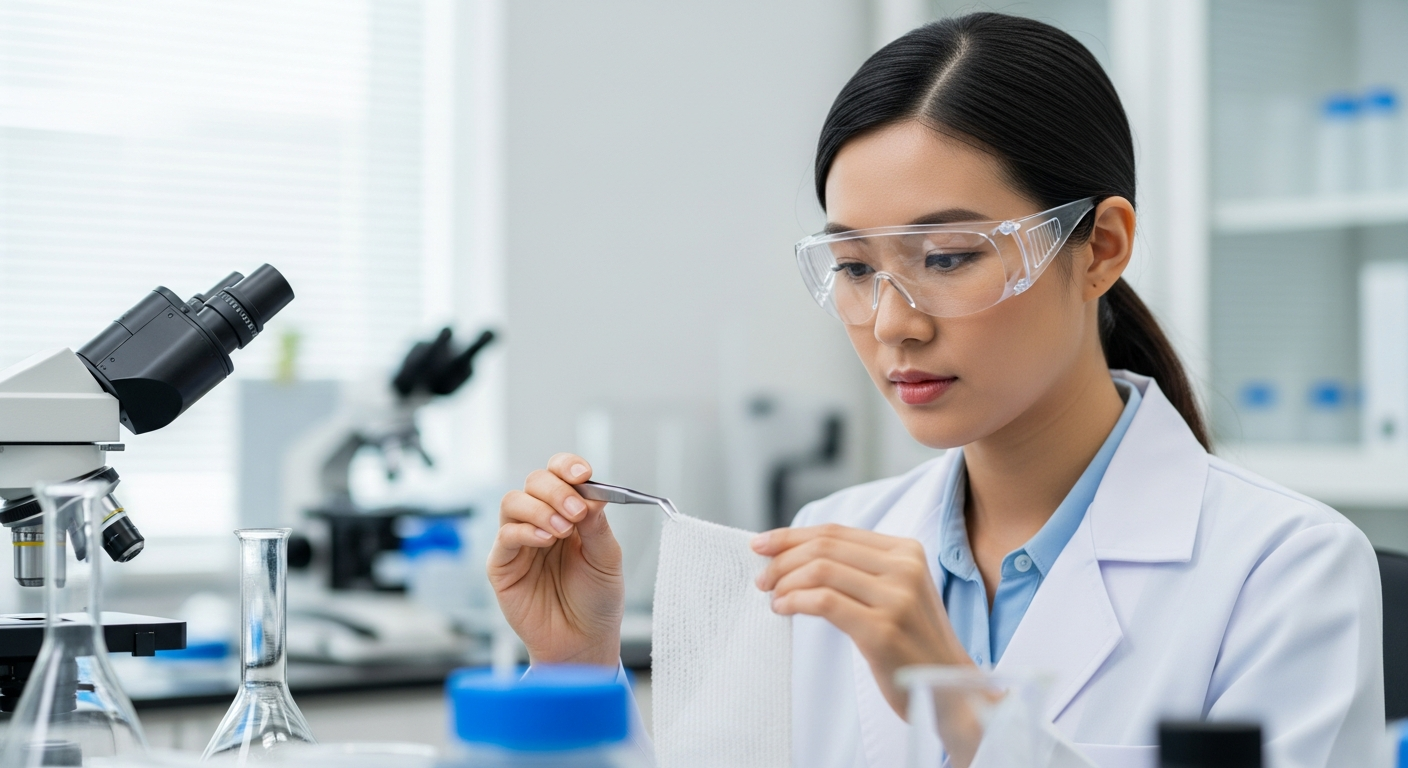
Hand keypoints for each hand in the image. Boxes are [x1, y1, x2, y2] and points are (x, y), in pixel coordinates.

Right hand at [488, 453, 622, 666]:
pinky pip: (505, 535)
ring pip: (514, 501)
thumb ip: (597, 525)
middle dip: (556, 490)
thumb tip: (591, 494)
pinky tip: (545, 541)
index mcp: (569, 512)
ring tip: (562, 531)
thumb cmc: (596, 600)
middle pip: (535, 481)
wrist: (583, 641)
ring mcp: (520, 541)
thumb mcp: (607, 559)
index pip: (560, 474)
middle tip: (576, 512)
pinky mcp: (502, 565)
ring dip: (540, 509)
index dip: (568, 467)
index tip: (584, 474)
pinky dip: (526, 531)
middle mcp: (542, 520)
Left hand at [752, 523, 971, 715]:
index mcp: (907, 551)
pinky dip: (795, 601)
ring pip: (821, 571)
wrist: (950, 689)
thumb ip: (859, 569)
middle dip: (783, 559)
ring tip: (773, 597)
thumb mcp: (896, 592)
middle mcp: (904, 568)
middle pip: (825, 547)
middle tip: (762, 578)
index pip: (836, 532)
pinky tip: (784, 609)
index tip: (761, 544)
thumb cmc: (913, 643)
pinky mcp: (882, 629)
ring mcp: (896, 598)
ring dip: (785, 582)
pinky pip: (824, 602)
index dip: (792, 536)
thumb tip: (796, 555)